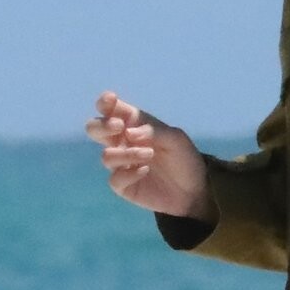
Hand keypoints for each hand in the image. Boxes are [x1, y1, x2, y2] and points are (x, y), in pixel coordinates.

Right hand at [85, 90, 213, 218]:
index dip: (105, 102)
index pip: (111, 109)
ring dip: (126, 153)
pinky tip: (144, 171)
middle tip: (120, 127)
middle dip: (102, 126)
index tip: (111, 100)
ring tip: (149, 154)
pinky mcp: (123, 185)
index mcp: (133, 124)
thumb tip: (128, 133)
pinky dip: (129, 174)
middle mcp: (122, 142)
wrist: (195, 189)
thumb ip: (153, 130)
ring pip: (106, 156)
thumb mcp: (176, 138)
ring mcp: (121, 164)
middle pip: (94, 128)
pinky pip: (114, 179)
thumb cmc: (184, 157)